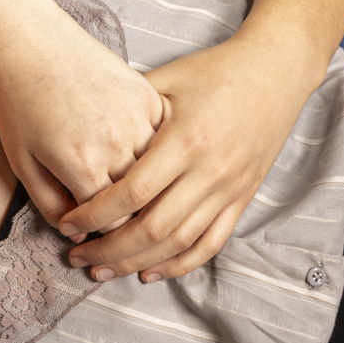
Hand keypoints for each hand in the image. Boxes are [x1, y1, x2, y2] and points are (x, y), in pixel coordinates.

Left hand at [0, 6, 167, 230]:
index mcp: (82, 167)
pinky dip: (156, 150)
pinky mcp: (149, 96)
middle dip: (128, 213)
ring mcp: (138, 119)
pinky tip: (139, 150)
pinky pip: (163, 139)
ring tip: (129, 184)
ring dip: (146, 183)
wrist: (32, 43)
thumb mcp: (22, 164)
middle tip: (113, 212)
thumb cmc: (18, 104)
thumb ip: (50, 205)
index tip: (95, 229)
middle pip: (140, 202)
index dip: (105, 232)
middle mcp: (116, 146)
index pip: (113, 223)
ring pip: (158, 171)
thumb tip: (78, 237)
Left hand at [62, 29, 325, 283]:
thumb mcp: (165, 81)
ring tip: (103, 271)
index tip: (68, 224)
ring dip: (136, 263)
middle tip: (78, 257)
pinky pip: (211, 243)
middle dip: (109, 249)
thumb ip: (128, 114)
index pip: (133, 193)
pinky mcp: (242, 198)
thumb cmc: (213, 71)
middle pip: (152, 228)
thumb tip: (83, 141)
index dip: (95, 215)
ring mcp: (229, 189)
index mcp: (185, 140)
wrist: (275, 70)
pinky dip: (179, 265)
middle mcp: (209, 170)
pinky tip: (149, 272)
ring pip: (179, 243)